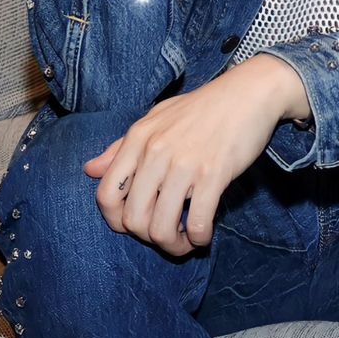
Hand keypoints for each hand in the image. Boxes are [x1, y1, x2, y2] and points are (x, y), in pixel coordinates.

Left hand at [82, 57, 296, 255]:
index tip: (136, 224)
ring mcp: (184, 164)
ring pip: (161, 227)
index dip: (116, 220)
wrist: (248, 92)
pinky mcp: (213, 174)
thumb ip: (121, 147)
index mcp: (138, 139)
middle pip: (132, 219)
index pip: (106, 194)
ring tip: (185, 240)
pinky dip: (199, 238)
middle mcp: (155, 152)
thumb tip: (90, 171)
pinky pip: (197, 222)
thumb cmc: (202, 107)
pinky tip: (204, 234)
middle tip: (166, 234)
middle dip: (147, 238)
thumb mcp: (155, 118)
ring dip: (173, 245)